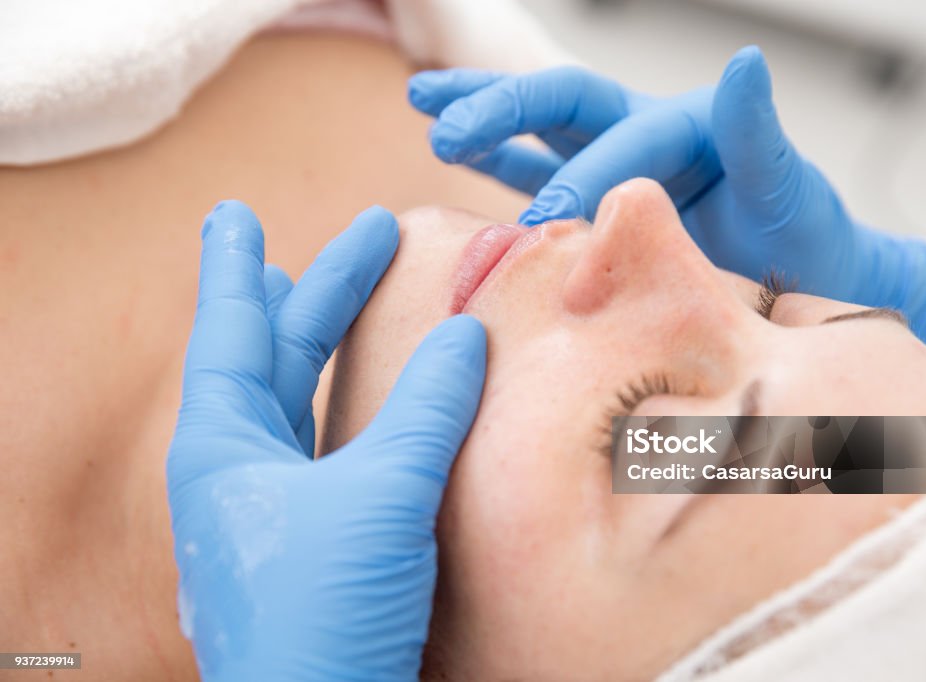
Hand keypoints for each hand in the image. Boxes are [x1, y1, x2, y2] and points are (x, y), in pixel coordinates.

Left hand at [167, 201, 485, 680]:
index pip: (230, 330)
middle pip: (275, 356)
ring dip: (329, 349)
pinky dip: (361, 409)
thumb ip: (424, 408)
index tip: (232, 212)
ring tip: (342, 302)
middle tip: (358, 236)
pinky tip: (380, 402)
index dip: (235, 265)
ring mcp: (278, 511)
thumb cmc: (322, 616)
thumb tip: (464, 333)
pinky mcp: (319, 545)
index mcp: (222, 448)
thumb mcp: (378, 495)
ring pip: (301, 404)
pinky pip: (335, 450)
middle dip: (315, 292)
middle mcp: (240, 473)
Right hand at [408, 47, 925, 344]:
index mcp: (681, 123)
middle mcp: (640, 132)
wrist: (805, 279)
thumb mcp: (785, 186)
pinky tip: (453, 155)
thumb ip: (757, 133)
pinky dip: (497, 164)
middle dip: (501, 110)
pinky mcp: (599, 198)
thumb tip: (743, 62)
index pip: (615, 135)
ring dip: (482, 115)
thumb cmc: (801, 238)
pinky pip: (539, 172)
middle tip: (446, 128)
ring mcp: (614, 162)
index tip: (546, 225)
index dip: (579, 174)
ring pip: (536, 128)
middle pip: (558, 101)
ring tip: (422, 101)